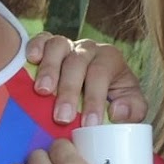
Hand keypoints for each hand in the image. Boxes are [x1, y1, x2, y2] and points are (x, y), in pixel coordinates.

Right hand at [24, 33, 147, 125]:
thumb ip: (132, 110)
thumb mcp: (130, 104)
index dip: (95, 98)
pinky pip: (41, 39)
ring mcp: (66, 45)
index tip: (89, 124)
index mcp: (109, 59)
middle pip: (77, 62)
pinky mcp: (47, 45)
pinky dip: (35, 47)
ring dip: (49, 69)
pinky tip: (31, 60)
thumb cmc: (111, 96)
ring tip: (42, 92)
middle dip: (69, 91)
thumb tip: (116, 111)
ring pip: (58, 47)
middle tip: (62, 117)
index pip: (101, 74)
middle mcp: (87, 48)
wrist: (96, 84)